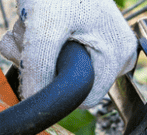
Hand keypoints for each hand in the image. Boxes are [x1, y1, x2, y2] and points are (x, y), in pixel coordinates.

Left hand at [0, 0, 137, 108]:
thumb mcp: (44, 28)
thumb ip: (39, 68)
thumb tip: (33, 100)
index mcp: (118, 54)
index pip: (84, 97)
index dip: (54, 85)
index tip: (36, 61)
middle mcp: (113, 52)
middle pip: (67, 80)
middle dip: (38, 63)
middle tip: (28, 36)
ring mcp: (96, 42)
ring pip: (54, 67)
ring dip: (30, 49)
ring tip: (27, 23)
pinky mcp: (80, 35)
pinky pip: (51, 53)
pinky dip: (31, 41)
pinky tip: (28, 23)